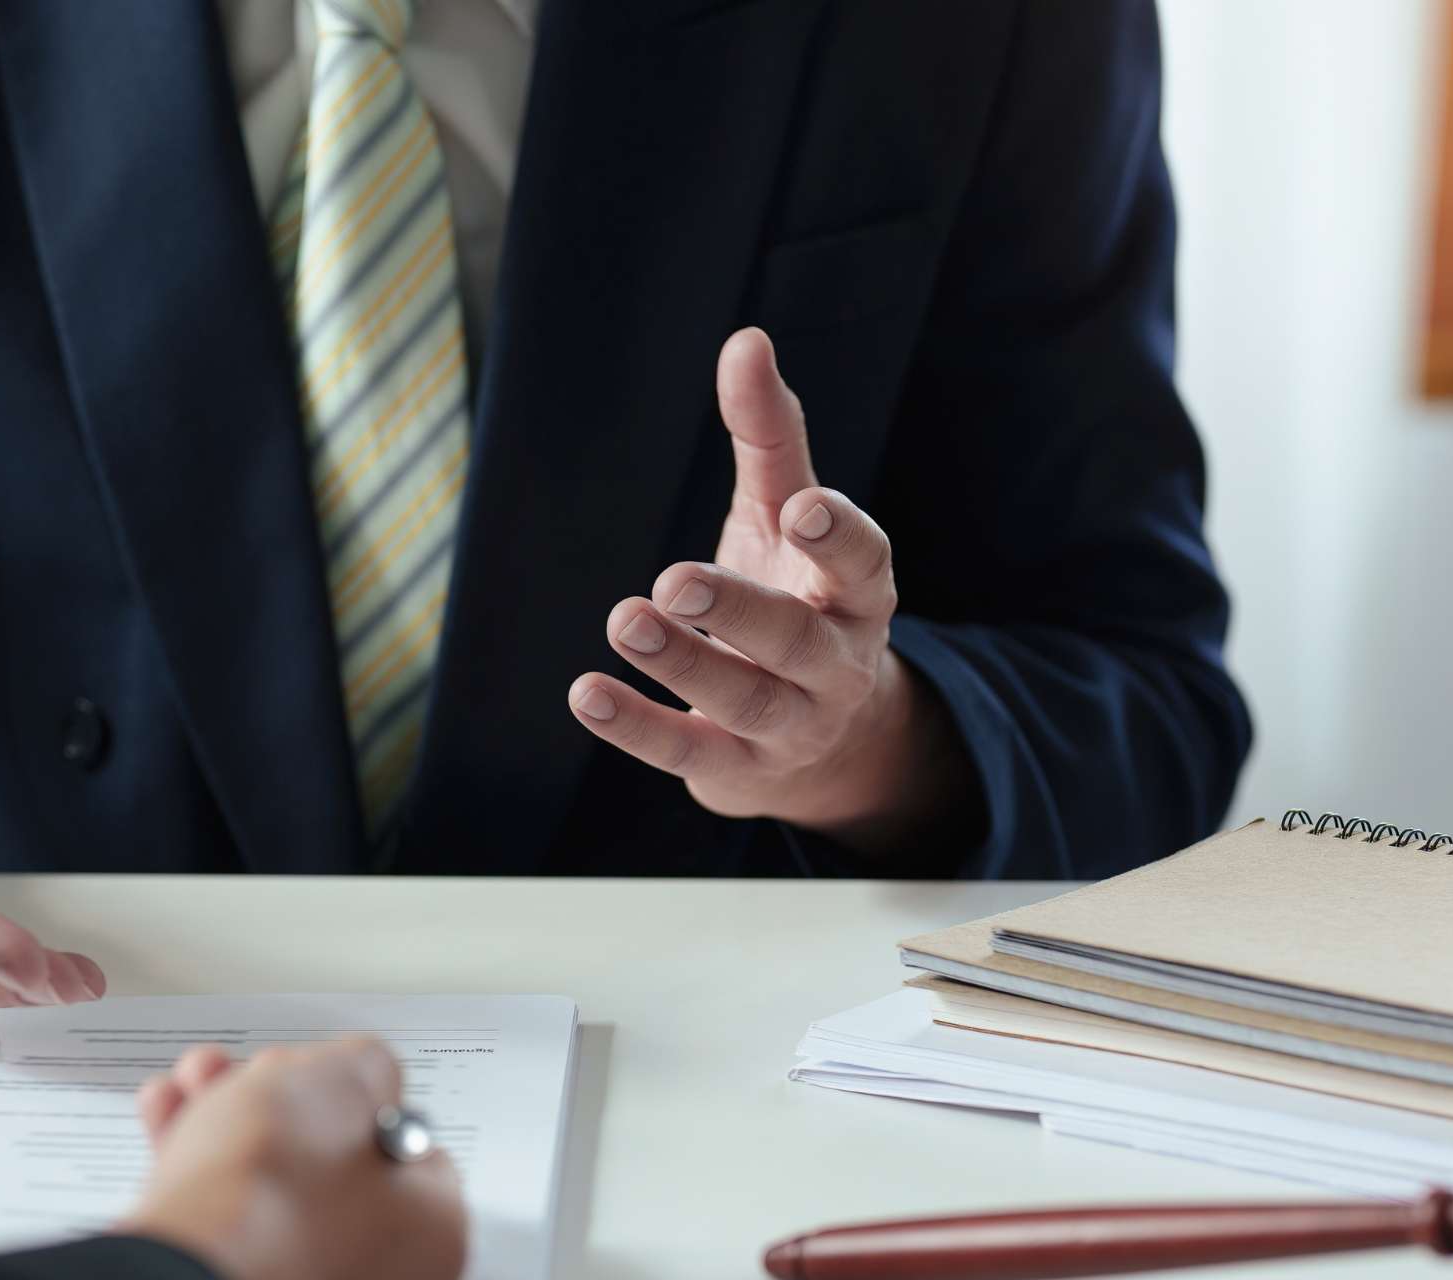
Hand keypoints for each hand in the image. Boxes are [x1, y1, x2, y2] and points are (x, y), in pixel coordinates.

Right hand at [120, 1038, 467, 1279]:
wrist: (182, 1275)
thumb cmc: (276, 1191)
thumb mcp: (347, 1079)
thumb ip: (367, 1066)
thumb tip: (358, 1076)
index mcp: (428, 1236)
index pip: (412, 1151)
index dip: (364, 1097)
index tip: (328, 1073)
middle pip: (329, 1165)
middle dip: (280, 1102)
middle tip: (255, 1072)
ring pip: (268, 1189)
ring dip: (227, 1122)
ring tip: (197, 1080)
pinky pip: (222, 1223)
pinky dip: (197, 1169)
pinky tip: (169, 1117)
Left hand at [566, 327, 961, 855]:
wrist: (817, 737)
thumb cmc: (797, 594)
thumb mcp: (784, 517)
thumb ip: (770, 436)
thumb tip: (746, 340)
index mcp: (857, 594)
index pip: (866, 564)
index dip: (841, 538)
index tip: (803, 510)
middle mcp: (836, 663)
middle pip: (796, 639)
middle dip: (740, 610)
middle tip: (675, 578)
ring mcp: (790, 723)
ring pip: (744, 698)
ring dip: (682, 664)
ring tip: (625, 619)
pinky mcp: (737, 766)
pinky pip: (688, 750)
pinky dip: (638, 726)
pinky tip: (586, 693)